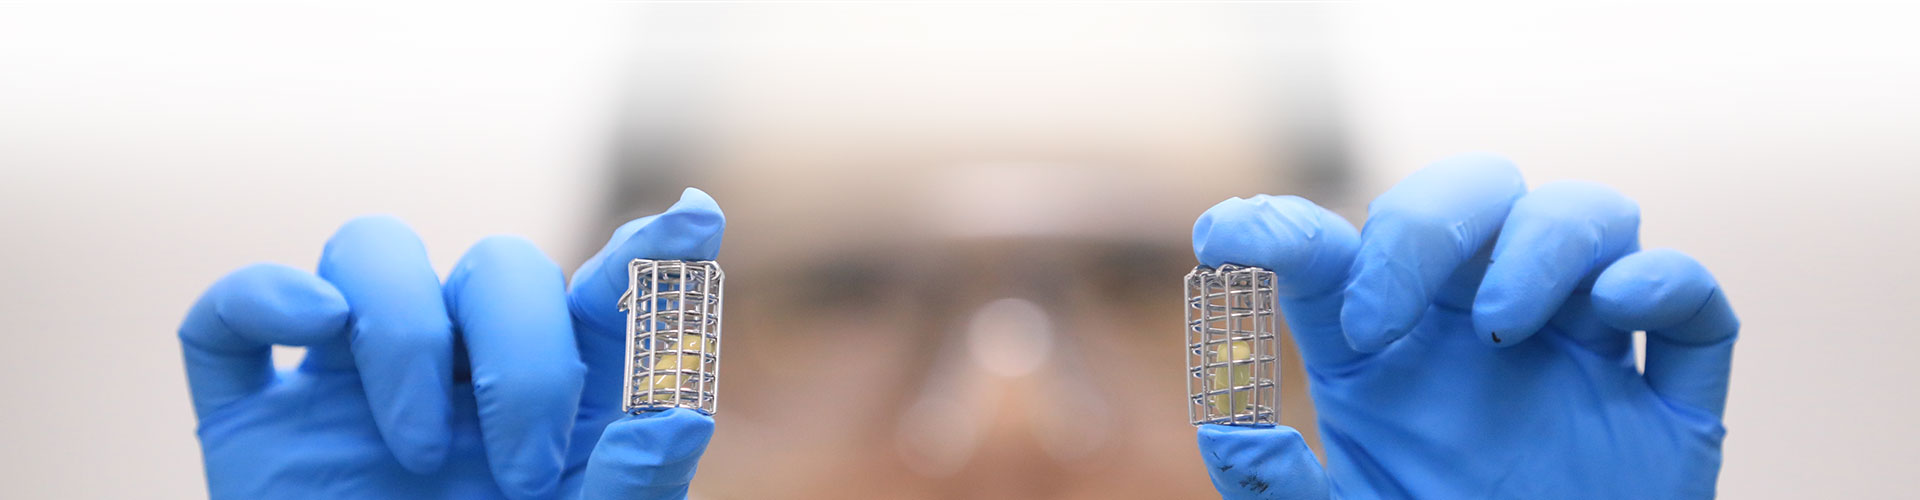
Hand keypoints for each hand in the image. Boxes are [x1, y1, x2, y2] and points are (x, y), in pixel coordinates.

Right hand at [179, 188, 725, 498]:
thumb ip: (633, 488)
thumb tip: (680, 412)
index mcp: (546, 395)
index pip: (602, 296)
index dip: (649, 250)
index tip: (696, 221)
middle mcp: (453, 369)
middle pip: (494, 266)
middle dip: (522, 352)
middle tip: (526, 471)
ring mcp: (348, 385)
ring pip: (367, 250)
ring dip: (404, 330)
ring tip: (419, 453)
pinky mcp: (253, 423)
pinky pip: (228, 317)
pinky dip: (264, 294)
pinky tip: (316, 322)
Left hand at [1192, 155, 1738, 497]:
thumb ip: (1283, 489)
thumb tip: (1227, 427)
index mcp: (1386, 347)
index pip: (1334, 251)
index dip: (1280, 229)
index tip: (1226, 235)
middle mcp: (1478, 327)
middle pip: (1468, 198)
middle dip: (1423, 225)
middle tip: (1379, 315)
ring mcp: (1580, 354)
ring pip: (1586, 218)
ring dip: (1541, 242)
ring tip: (1502, 327)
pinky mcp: (1667, 405)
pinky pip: (1692, 305)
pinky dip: (1664, 282)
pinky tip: (1615, 305)